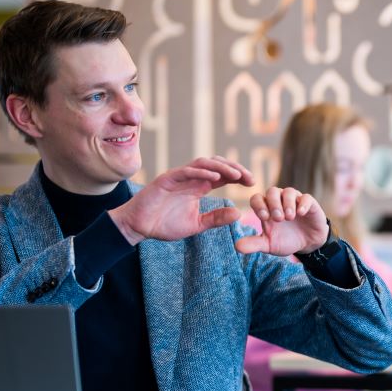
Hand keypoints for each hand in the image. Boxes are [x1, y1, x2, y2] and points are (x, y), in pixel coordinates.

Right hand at [108, 157, 253, 243]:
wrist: (138, 226)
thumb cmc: (164, 224)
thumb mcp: (197, 224)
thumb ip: (216, 218)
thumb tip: (238, 213)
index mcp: (198, 187)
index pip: (222, 176)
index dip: (238, 176)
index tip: (252, 183)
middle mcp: (190, 178)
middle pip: (216, 165)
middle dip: (235, 169)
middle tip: (250, 178)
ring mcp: (178, 177)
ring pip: (203, 164)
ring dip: (221, 167)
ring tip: (236, 175)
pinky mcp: (167, 179)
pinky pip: (186, 171)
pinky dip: (201, 172)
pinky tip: (215, 178)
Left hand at [234, 187, 330, 256]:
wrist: (307, 244)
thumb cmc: (285, 241)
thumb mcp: (268, 244)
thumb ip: (254, 244)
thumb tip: (237, 247)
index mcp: (266, 208)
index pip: (257, 198)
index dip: (259, 205)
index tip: (264, 218)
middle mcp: (279, 201)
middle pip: (272, 191)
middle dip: (273, 204)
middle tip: (277, 218)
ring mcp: (295, 200)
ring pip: (288, 192)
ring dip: (287, 203)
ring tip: (289, 217)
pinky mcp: (309, 203)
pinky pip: (306, 198)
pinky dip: (303, 204)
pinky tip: (300, 213)